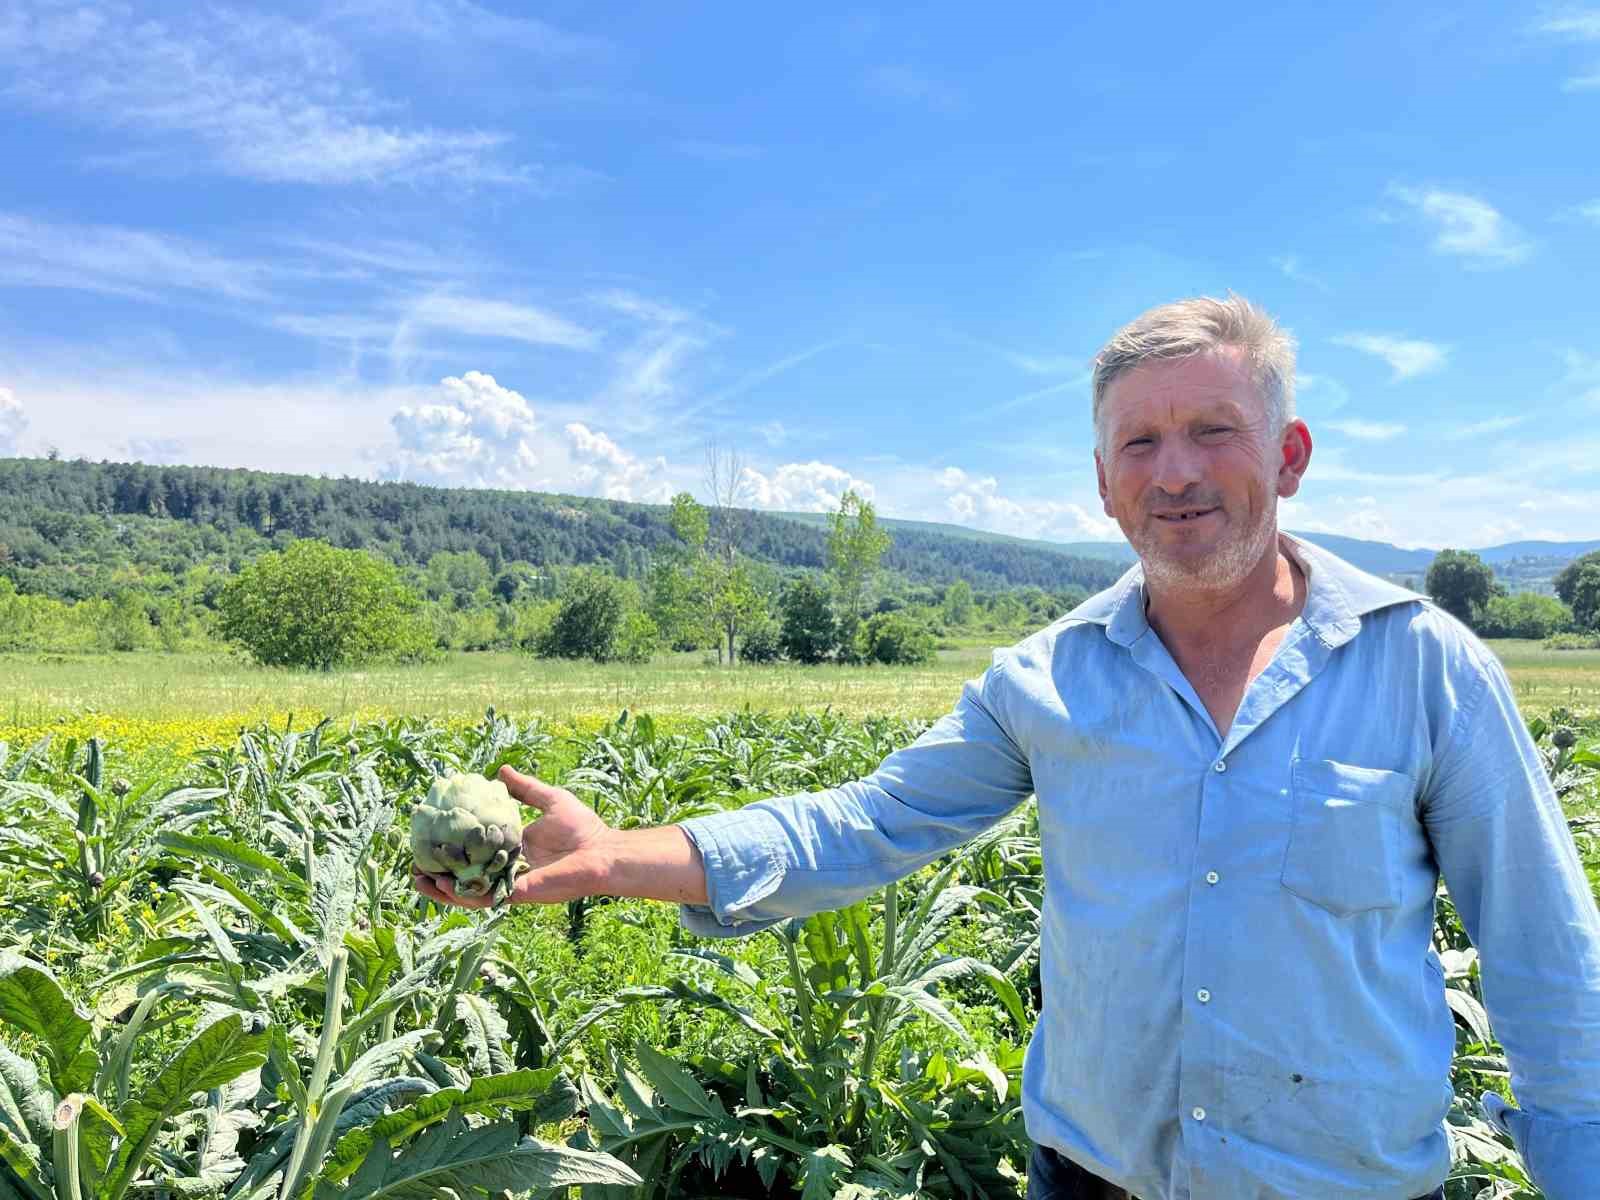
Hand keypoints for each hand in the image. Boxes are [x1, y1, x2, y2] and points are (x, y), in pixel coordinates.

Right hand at [412, 766, 614, 908]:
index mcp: (511, 848)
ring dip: (442, 888)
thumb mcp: (548, 799)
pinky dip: (461, 893)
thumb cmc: (582, 827)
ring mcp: (508, 883)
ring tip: (419, 879)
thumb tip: (499, 771)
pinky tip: (442, 884)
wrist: (602, 851)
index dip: (451, 848)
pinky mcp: (515, 894)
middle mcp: (506, 868)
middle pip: (464, 875)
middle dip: (438, 874)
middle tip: (415, 866)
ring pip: (467, 891)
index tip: (427, 838)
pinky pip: (483, 897)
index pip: (474, 851)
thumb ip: (524, 788)